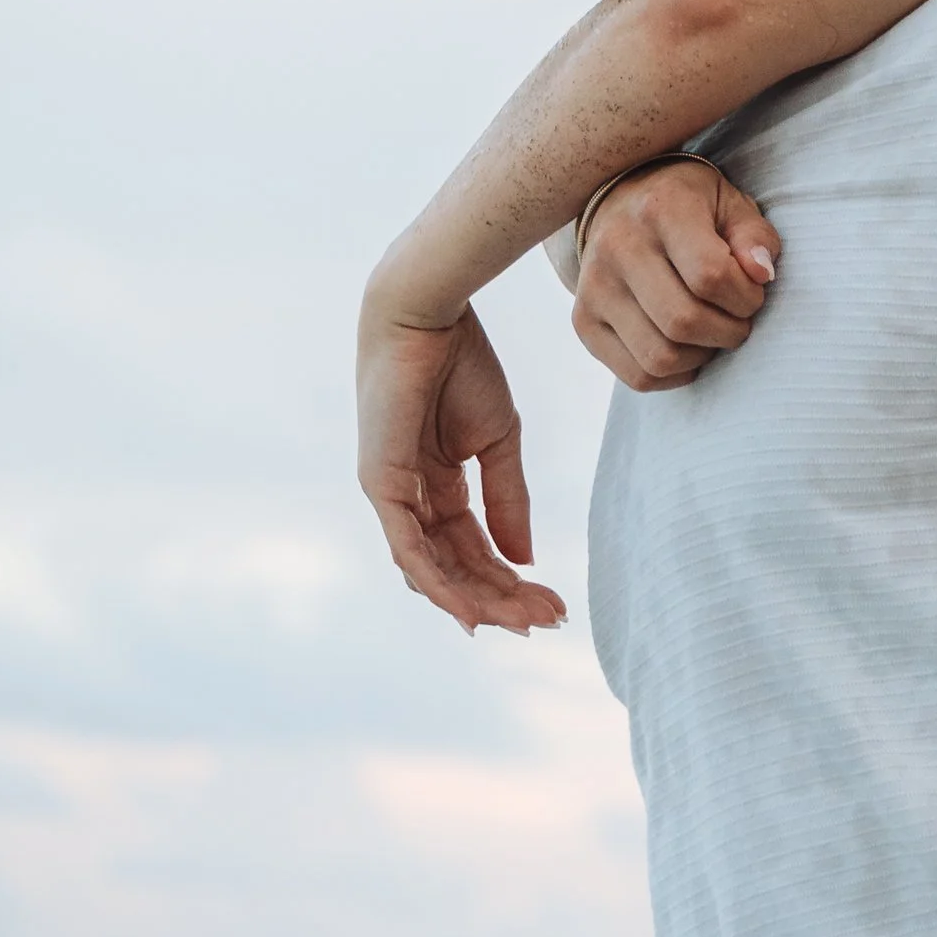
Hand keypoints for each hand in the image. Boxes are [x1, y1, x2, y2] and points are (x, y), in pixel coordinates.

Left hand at [357, 298, 567, 634]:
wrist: (429, 315)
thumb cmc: (461, 365)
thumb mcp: (499, 440)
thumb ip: (509, 500)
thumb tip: (525, 559)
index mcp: (437, 484)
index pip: (474, 548)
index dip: (512, 580)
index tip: (554, 603)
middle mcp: (411, 498)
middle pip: (455, 568)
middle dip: (501, 598)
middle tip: (548, 621)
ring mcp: (392, 495)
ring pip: (433, 570)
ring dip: (478, 599)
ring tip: (523, 620)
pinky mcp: (381, 486)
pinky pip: (408, 550)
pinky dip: (440, 584)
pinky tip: (473, 610)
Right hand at [573, 163, 783, 390]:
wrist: (622, 202)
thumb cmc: (691, 208)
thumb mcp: (732, 205)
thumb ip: (754, 237)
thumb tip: (761, 275)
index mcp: (661, 208)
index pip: (710, 275)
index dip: (746, 298)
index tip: (754, 292)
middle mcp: (618, 246)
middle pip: (683, 321)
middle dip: (729, 332)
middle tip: (738, 320)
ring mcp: (594, 287)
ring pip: (660, 357)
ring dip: (702, 357)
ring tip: (713, 333)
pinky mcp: (584, 321)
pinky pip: (637, 376)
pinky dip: (674, 375)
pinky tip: (687, 350)